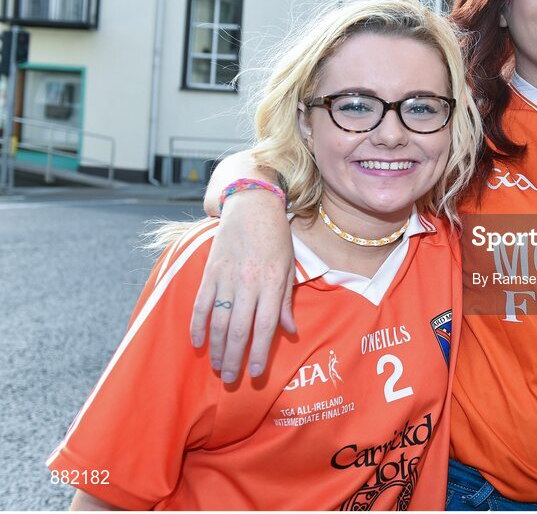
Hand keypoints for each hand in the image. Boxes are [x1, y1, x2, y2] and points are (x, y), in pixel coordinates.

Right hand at [190, 190, 295, 381]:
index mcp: (271, 282)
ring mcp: (226, 277)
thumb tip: (289, 331)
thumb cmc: (276, 238)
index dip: (259, 352)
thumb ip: (285, 301)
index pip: (265, 325)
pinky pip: (201, 303)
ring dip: (216, 347)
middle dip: (234, 358)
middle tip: (231, 380)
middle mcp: (248, 283)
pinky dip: (197, 325)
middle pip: (238, 328)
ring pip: (218, 320)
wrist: (252, 206)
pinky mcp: (209, 271)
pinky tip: (198, 343)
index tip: (255, 374)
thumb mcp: (289, 268)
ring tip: (218, 366)